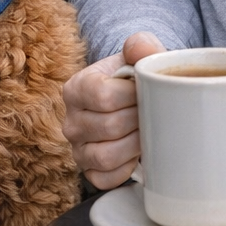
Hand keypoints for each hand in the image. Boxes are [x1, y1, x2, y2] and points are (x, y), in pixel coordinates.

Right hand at [62, 32, 163, 189]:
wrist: (132, 103)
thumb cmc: (135, 79)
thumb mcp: (138, 56)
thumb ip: (141, 45)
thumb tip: (139, 47)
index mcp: (76, 88)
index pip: (104, 95)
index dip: (133, 96)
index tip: (148, 91)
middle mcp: (70, 121)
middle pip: (109, 127)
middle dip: (140, 120)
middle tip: (155, 113)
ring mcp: (77, 149)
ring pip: (106, 156)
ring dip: (134, 145)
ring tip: (148, 132)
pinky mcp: (88, 172)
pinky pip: (105, 179)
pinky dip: (126, 169)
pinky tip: (137, 153)